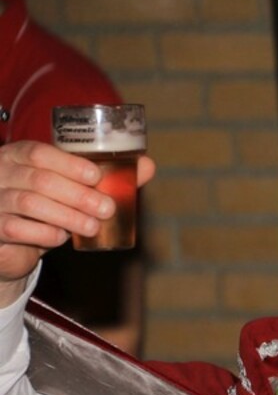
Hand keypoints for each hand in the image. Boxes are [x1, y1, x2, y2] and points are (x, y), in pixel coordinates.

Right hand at [0, 141, 154, 301]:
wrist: (10, 241)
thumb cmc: (46, 206)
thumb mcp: (71, 188)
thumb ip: (106, 178)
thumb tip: (147, 166)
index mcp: (19, 155)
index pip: (40, 152)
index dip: (70, 164)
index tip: (98, 177)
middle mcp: (2, 173)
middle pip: (40, 179)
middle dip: (79, 195)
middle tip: (107, 209)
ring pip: (29, 203)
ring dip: (67, 216)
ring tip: (93, 226)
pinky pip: (17, 229)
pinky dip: (45, 234)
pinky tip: (62, 237)